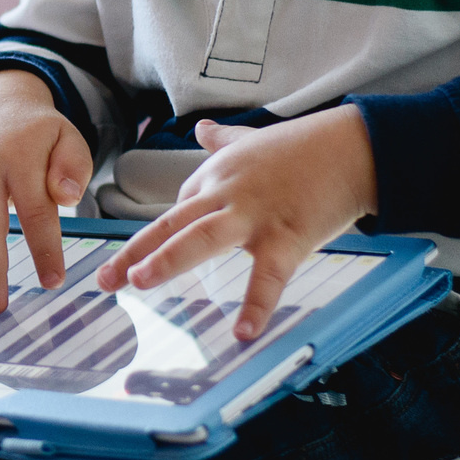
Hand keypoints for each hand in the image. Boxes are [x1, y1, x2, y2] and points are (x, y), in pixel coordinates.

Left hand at [94, 108, 377, 341]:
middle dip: (136, 251)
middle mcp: (227, 194)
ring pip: (202, 237)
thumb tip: (202, 127)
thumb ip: (223, 139)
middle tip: (106, 279)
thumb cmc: (304, 147)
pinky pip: (267, 276)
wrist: (352, 148)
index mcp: (217, 176)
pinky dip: (255, 305)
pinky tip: (241, 332)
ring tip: (140, 281)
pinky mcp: (287, 237)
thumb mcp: (253, 139)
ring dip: (169, 259)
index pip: (177, 211)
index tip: (134, 261)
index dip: (156, 239)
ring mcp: (255, 216)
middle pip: (172, 224)